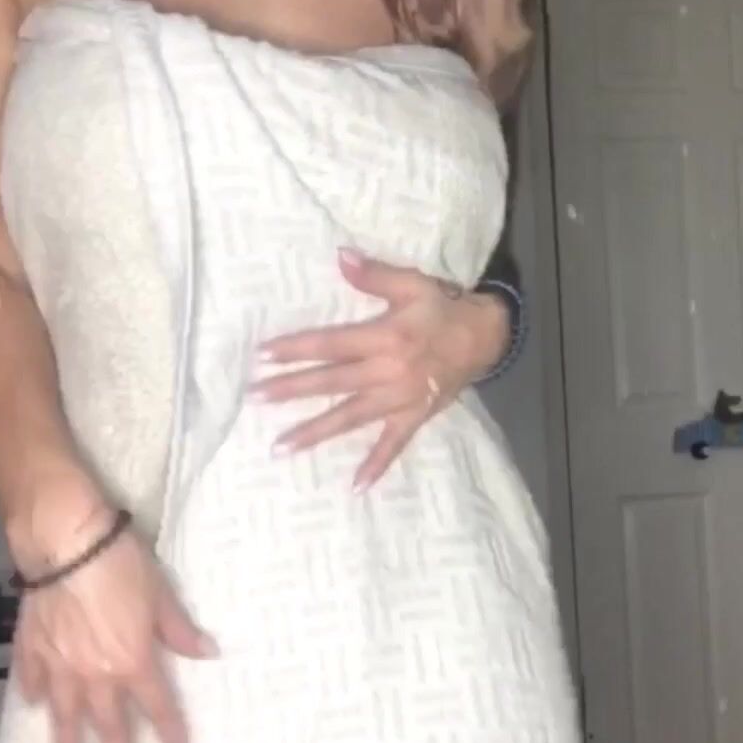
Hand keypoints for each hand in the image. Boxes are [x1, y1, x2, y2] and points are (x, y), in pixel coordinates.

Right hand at [10, 493, 218, 742]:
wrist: (66, 543)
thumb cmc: (120, 564)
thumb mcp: (160, 595)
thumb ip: (178, 629)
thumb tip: (206, 652)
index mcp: (132, 662)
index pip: (157, 706)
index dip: (170, 730)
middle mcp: (95, 674)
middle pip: (107, 723)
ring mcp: (59, 665)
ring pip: (64, 713)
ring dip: (67, 739)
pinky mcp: (31, 647)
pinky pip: (31, 679)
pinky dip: (33, 694)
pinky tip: (33, 705)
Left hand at [248, 246, 509, 489]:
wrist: (488, 337)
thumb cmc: (445, 308)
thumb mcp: (412, 283)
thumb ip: (374, 274)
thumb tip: (340, 256)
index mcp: (385, 337)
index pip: (330, 345)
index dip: (295, 349)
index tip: (261, 356)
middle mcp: (388, 371)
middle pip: (331, 382)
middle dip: (291, 390)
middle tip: (254, 398)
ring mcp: (400, 399)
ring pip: (350, 417)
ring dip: (315, 432)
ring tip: (280, 447)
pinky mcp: (415, 417)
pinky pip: (394, 445)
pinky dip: (377, 465)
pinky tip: (355, 487)